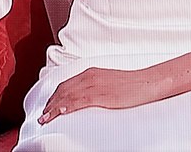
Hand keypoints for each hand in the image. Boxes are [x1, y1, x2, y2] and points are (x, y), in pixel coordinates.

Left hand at [38, 66, 161, 123]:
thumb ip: (96, 88)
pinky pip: (78, 100)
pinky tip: (59, 113)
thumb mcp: (109, 84)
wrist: (147, 82)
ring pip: (67, 95)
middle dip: (50, 102)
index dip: (55, 96)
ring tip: (46, 117)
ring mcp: (94, 84)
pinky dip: (66, 106)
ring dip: (54, 107)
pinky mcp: (100, 94)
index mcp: (91, 73)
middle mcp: (89, 76)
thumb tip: (87, 99)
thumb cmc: (132, 85)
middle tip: (43, 114)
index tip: (48, 105)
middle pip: (63, 89)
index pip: (66, 84)